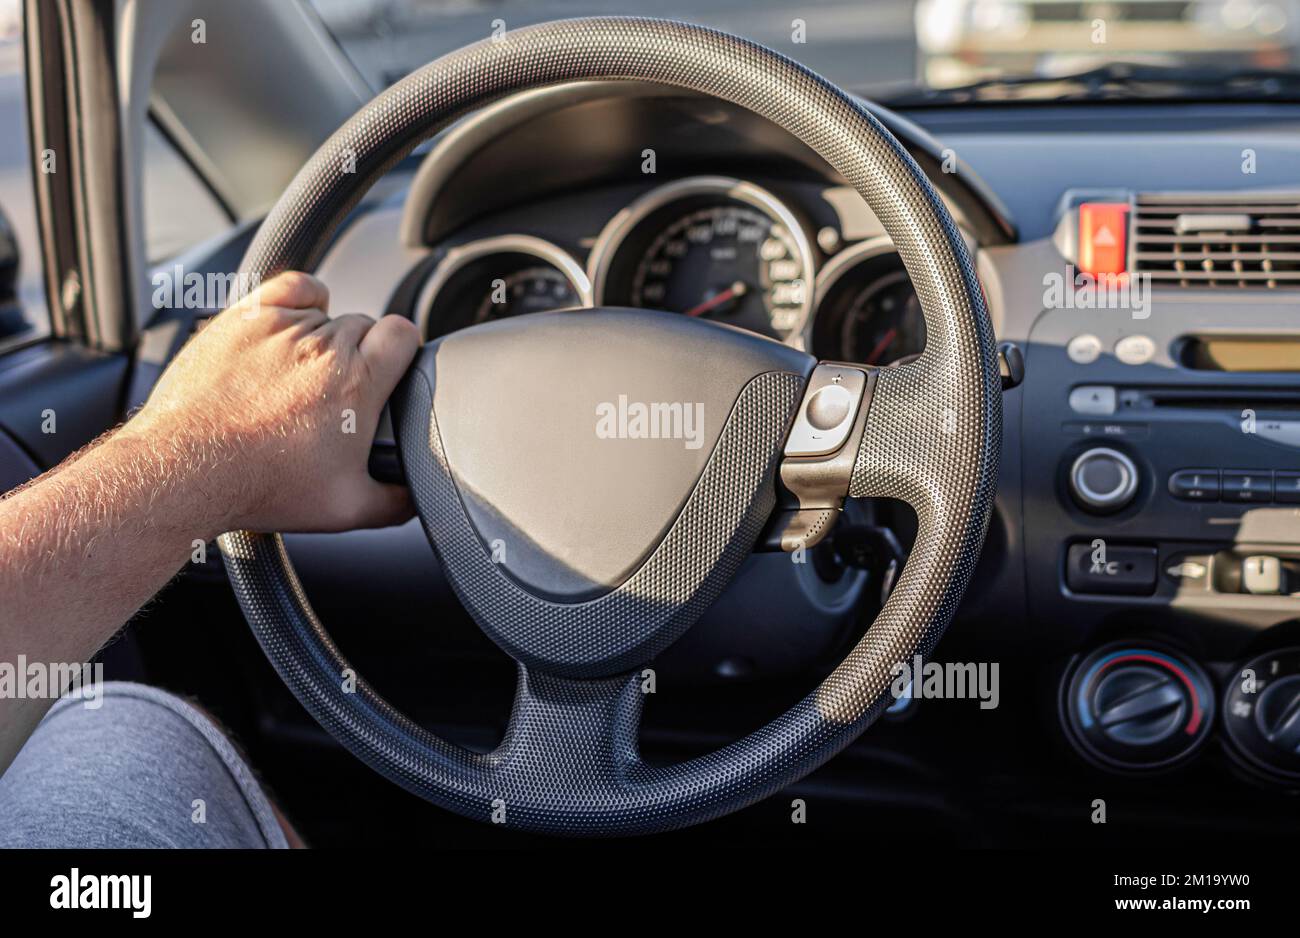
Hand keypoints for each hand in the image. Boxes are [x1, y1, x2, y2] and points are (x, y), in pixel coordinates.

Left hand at [118, 271, 420, 535]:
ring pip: (327, 315)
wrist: (188, 471)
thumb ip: (395, 501)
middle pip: (365, 326)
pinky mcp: (245, 319)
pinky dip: (305, 298)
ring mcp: (281, 328)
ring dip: (325, 340)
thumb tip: (415, 495)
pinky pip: (292, 287)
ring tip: (303, 381)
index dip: (403, 350)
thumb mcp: (348, 508)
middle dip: (362, 355)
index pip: (403, 333)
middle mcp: (322, 347)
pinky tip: (299, 323)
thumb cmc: (261, 485)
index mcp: (357, 383)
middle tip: (341, 395)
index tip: (393, 369)